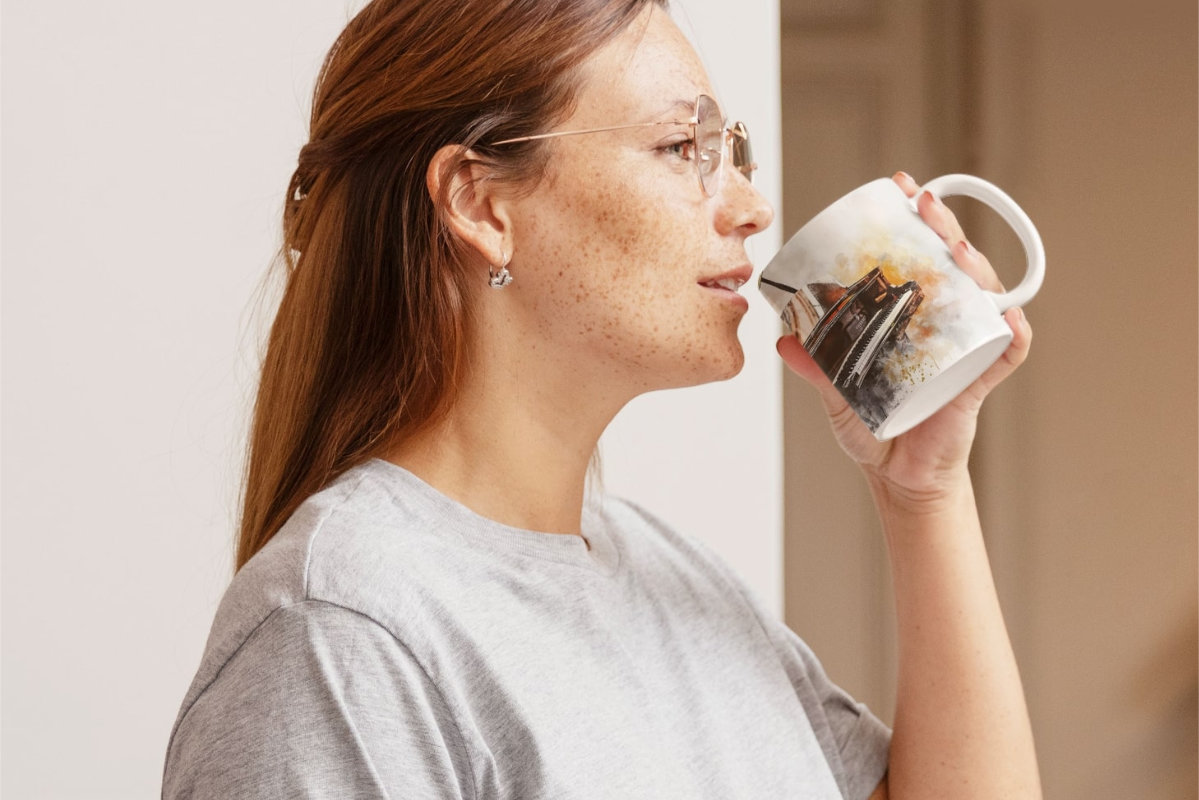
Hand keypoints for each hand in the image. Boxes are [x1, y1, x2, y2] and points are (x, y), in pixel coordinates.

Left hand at [776, 171, 1032, 501]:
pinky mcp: (978, 383)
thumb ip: (814, 368)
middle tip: (922, 202)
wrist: (897, 477)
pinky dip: (1013, 334)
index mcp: (910, 318)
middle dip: (942, 228)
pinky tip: (1009, 317)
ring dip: (976, 268)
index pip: (918, 258)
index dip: (913, 223)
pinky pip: (1006, 352)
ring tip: (958, 250)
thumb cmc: (873, 427)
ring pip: (983, 297)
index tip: (898, 190)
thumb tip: (784, 340)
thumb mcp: (835, 394)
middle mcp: (942, 326)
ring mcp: (964, 350)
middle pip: (954, 265)